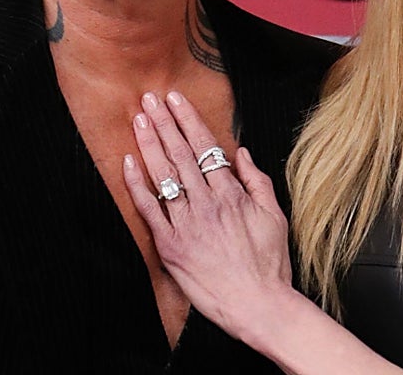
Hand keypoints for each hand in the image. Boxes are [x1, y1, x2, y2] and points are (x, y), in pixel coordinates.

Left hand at [123, 90, 293, 337]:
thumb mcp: (275, 216)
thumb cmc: (269, 264)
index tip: (176, 99)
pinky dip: (137, 186)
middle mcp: (207, 203)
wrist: (258, 305)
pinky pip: (150, 211)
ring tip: (139, 119)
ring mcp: (187, 224)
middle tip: (149, 98)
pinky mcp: (171, 247)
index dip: (188, 119)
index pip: (205, 146)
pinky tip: (128, 163)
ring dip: (149, 144)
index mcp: (231, 193)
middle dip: (164, 122)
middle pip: (180, 154)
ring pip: (163, 176)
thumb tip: (242, 153)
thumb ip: (257, 181)